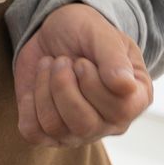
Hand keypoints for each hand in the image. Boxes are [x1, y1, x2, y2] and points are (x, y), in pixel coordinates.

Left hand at [13, 3, 152, 146]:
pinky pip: (33, 132)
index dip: (92, 83)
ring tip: (50, 67)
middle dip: (63, 85)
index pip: (119, 110)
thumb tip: (124, 86)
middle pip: (84, 124)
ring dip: (44, 88)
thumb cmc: (85, 32)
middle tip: (62, 61)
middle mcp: (110, 123)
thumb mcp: (101, 33)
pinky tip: (38, 84)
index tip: (82, 61)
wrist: (55, 32)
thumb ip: (114, 57)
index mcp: (134, 99)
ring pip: (55, 127)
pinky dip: (28, 104)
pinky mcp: (48, 131)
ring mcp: (79, 132)